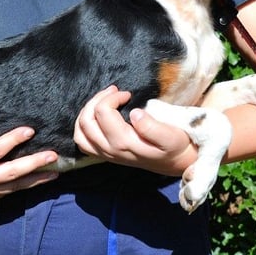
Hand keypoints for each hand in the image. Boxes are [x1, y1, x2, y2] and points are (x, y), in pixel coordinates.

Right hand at [0, 118, 58, 222]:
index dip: (12, 140)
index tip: (29, 129)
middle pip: (12, 171)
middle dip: (34, 163)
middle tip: (54, 155)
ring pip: (15, 186)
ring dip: (36, 179)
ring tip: (56, 172)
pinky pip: (8, 193)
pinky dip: (25, 187)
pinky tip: (37, 182)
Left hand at [73, 86, 197, 176]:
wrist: (175, 162)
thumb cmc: (174, 146)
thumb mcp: (171, 136)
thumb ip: (153, 127)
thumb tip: (135, 113)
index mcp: (125, 143)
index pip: (103, 113)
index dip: (113, 97)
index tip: (127, 94)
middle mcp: (111, 150)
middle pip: (87, 121)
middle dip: (97, 100)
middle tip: (114, 91)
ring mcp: (106, 154)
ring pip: (80, 132)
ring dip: (87, 112)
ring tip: (103, 100)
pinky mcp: (105, 155)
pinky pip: (83, 142)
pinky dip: (84, 127)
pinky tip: (97, 116)